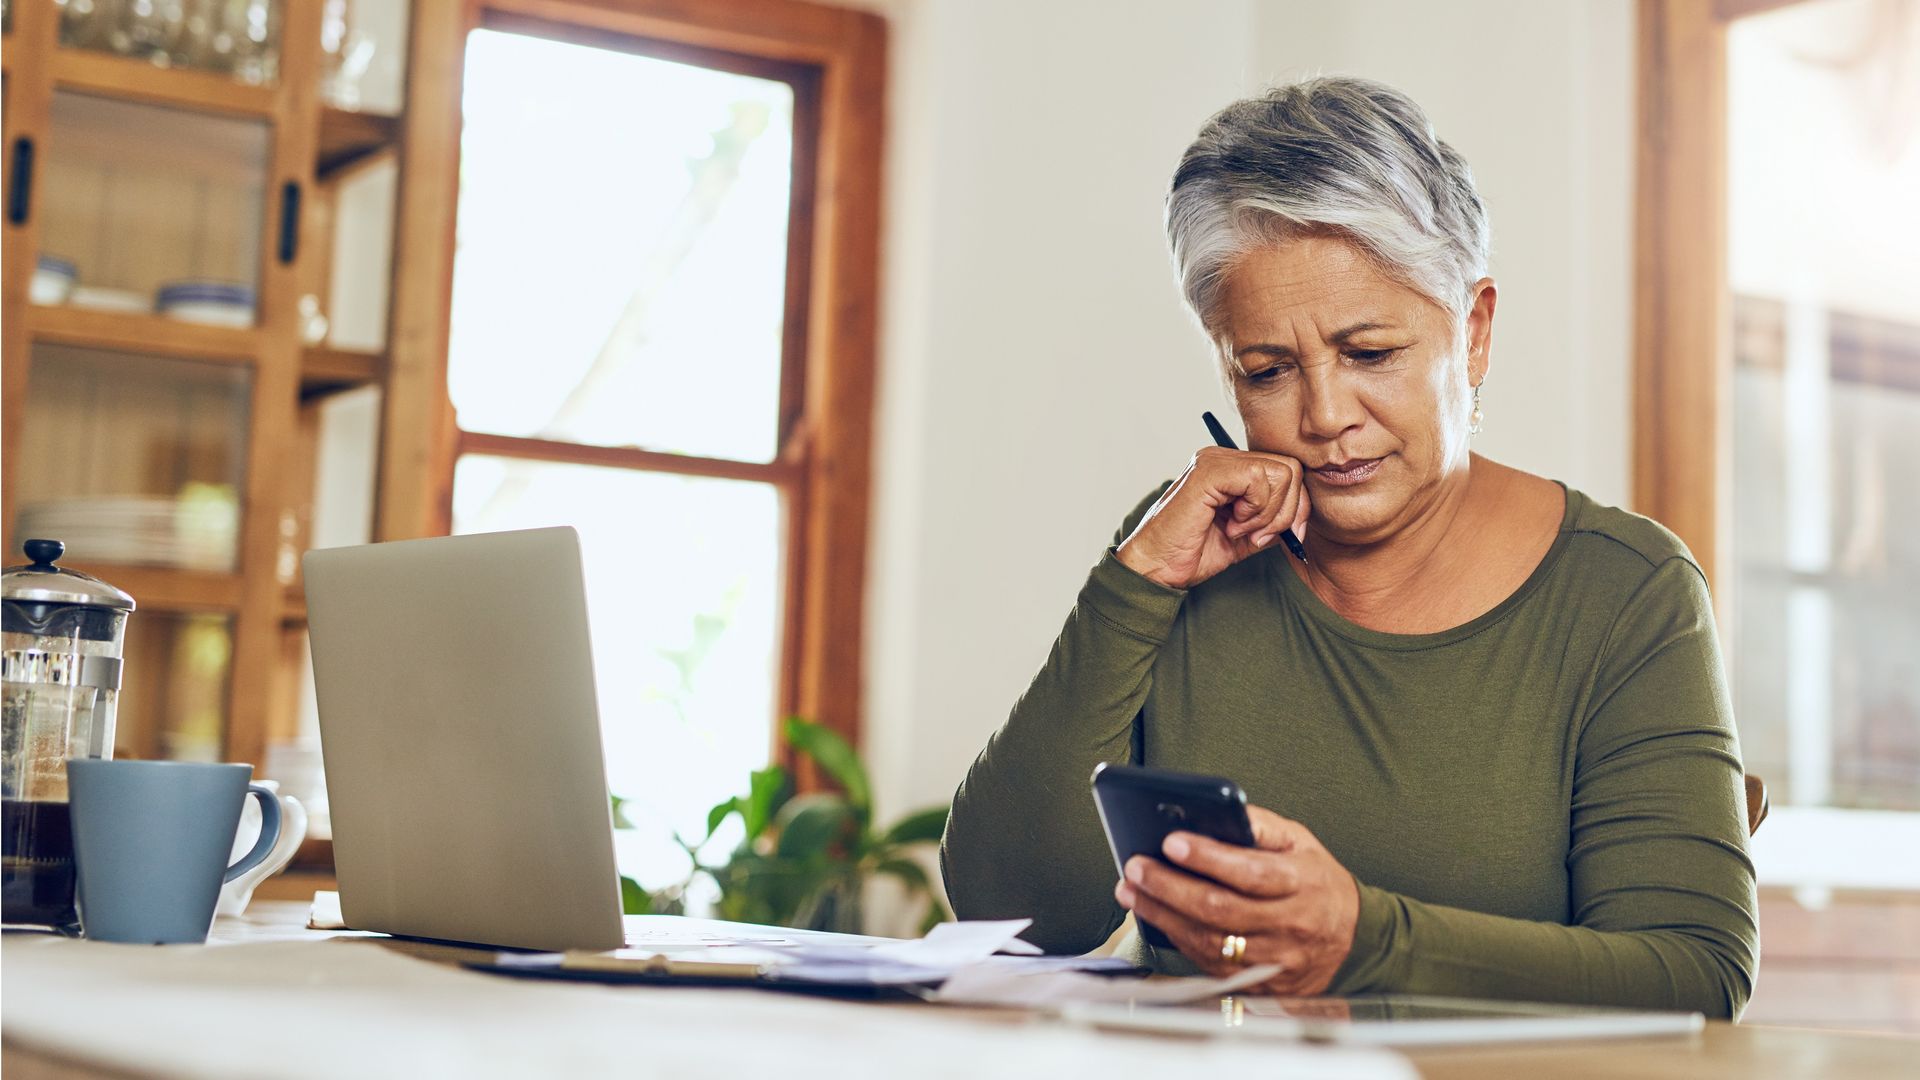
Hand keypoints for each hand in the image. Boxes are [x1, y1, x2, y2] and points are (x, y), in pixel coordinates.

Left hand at [1113, 805, 1357, 994]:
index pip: (1251, 872)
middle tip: (1136, 866)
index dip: (1209, 858)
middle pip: (1221, 910)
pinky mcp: (1260, 981)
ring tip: (1131, 890)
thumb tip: (1218, 811)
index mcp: (1302, 883)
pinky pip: (1211, 963)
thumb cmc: (1315, 879)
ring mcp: (1275, 959)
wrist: (1350, 936)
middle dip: (1170, 887)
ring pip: (1210, 941)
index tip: (1172, 841)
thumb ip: (1261, 826)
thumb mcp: (1300, 841)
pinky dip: (1177, 939)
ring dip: (1163, 915)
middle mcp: (1290, 924)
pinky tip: (1154, 917)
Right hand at [1116, 447, 1308, 589]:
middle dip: (1287, 511)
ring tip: (1239, 530)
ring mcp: (1215, 460)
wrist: (1156, 568)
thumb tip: (1302, 518)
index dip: (1296, 506)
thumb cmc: (1191, 554)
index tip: (1285, 536)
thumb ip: (1272, 522)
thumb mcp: (1245, 537)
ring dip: (1268, 513)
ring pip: (1281, 472)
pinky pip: (1259, 478)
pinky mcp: (1209, 471)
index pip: (1287, 471)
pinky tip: (1232, 524)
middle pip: (1291, 469)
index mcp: (1230, 469)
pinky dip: (1255, 509)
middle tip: (1257, 536)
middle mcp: (1222, 457)